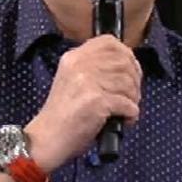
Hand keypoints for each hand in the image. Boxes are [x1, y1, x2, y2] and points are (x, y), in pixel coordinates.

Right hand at [25, 35, 141, 172]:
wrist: (47, 139)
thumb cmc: (62, 115)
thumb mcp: (71, 80)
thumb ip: (92, 69)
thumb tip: (127, 66)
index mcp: (73, 58)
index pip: (109, 42)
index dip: (126, 54)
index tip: (130, 70)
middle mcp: (80, 65)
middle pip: (124, 62)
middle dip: (135, 80)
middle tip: (131, 95)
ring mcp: (88, 82)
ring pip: (128, 83)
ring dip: (133, 99)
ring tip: (126, 111)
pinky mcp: (96, 102)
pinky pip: (128, 104)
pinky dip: (131, 114)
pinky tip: (124, 120)